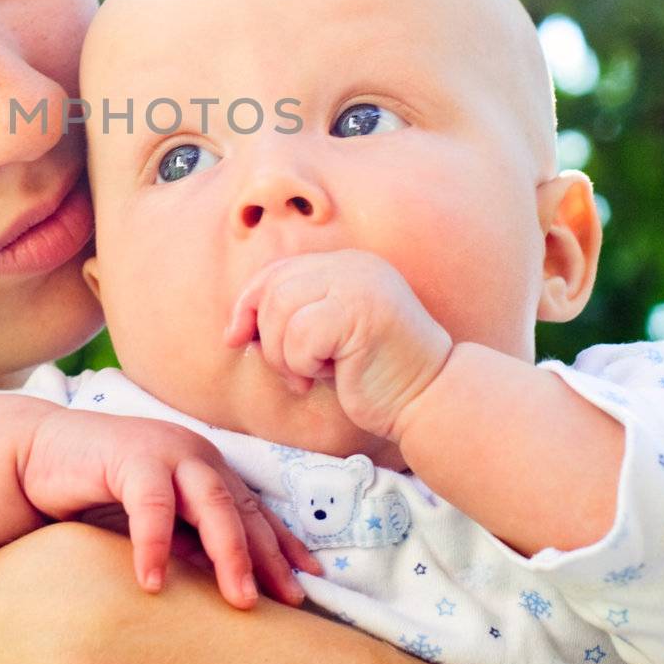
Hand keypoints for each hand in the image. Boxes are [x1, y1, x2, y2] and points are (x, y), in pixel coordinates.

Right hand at [21, 407, 321, 609]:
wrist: (39, 453)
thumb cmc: (99, 487)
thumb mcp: (157, 518)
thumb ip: (190, 537)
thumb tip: (227, 576)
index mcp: (205, 465)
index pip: (253, 508)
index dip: (282, 543)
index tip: (308, 577)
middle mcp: (194, 453)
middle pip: (241, 508)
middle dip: (266, 556)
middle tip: (287, 599)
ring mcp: (164, 450)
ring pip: (211, 502)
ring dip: (228, 553)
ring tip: (239, 598)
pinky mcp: (129, 456)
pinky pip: (152, 506)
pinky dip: (156, 544)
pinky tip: (154, 580)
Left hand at [223, 249, 452, 440]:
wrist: (429, 399)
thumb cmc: (375, 376)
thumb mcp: (327, 337)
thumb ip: (291, 320)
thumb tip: (234, 330)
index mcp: (345, 265)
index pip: (276, 271)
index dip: (248, 303)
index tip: (236, 338)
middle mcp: (352, 265)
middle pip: (273, 288)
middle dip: (266, 337)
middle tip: (294, 372)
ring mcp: (358, 284)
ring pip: (280, 309)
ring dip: (283, 355)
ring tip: (309, 376)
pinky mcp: (360, 311)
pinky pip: (300, 334)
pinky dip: (302, 363)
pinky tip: (328, 376)